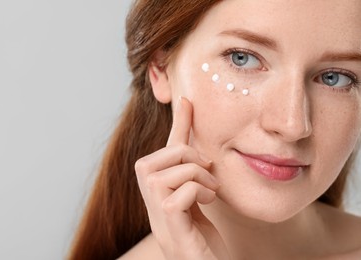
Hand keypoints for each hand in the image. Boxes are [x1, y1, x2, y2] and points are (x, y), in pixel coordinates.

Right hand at [135, 97, 229, 258]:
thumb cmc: (204, 239)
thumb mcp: (200, 199)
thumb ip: (195, 176)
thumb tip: (202, 151)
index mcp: (158, 190)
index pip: (166, 149)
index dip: (179, 122)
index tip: (186, 99)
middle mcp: (150, 200)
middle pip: (163, 156)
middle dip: (190, 158)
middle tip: (207, 174)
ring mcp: (156, 213)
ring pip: (171, 171)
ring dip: (198, 176)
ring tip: (210, 191)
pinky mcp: (168, 225)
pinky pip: (179, 192)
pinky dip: (199, 191)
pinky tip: (208, 202)